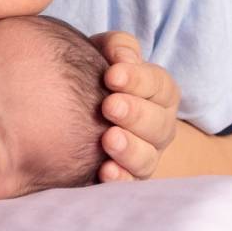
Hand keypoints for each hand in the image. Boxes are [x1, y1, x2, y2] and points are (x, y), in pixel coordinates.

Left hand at [91, 31, 180, 181]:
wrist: (72, 109)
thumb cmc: (97, 75)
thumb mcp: (106, 53)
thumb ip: (117, 47)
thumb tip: (122, 58)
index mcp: (159, 93)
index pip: (159, 85)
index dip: (138, 80)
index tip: (111, 75)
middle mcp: (158, 127)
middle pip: (158, 124)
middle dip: (135, 114)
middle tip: (109, 106)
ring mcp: (144, 154)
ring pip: (147, 157)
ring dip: (129, 149)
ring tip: (108, 139)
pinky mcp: (125, 177)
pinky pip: (129, 183)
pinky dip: (120, 178)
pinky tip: (104, 171)